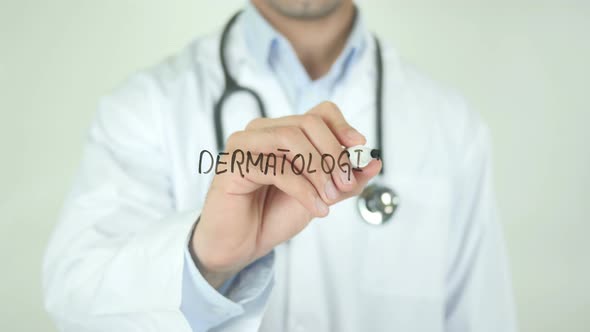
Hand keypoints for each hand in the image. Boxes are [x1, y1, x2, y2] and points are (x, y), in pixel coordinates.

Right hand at [190, 102, 381, 287]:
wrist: (241, 245)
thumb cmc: (273, 215)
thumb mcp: (320, 195)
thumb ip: (345, 180)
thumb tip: (375, 162)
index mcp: (283, 131)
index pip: (319, 112)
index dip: (343, 126)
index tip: (359, 148)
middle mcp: (262, 131)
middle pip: (308, 123)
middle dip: (334, 154)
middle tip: (346, 184)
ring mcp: (245, 145)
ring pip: (291, 139)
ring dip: (319, 170)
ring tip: (330, 198)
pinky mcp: (234, 165)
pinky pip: (277, 168)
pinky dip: (304, 190)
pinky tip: (316, 209)